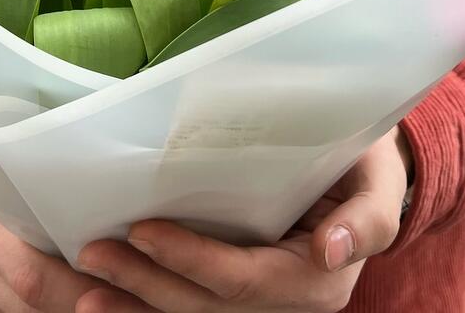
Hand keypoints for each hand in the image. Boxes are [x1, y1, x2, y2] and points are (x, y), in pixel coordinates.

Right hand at [0, 162, 132, 311]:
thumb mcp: (15, 169)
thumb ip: (52, 196)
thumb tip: (111, 219)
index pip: (33, 274)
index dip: (78, 288)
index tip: (116, 283)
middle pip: (28, 305)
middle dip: (76, 305)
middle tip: (117, 297)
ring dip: (57, 312)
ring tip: (99, 297)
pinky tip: (59, 301)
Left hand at [75, 127, 412, 312]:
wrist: (365, 178)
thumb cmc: (366, 166)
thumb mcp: (377, 181)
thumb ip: (366, 218)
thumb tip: (331, 250)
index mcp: (317, 281)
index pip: (242, 281)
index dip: (190, 262)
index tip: (143, 232)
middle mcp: (286, 304)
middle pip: (206, 306)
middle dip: (146, 285)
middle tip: (92, 254)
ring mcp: (260, 305)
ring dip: (137, 307)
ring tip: (87, 292)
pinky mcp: (239, 295)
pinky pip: (192, 307)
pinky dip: (149, 305)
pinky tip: (108, 299)